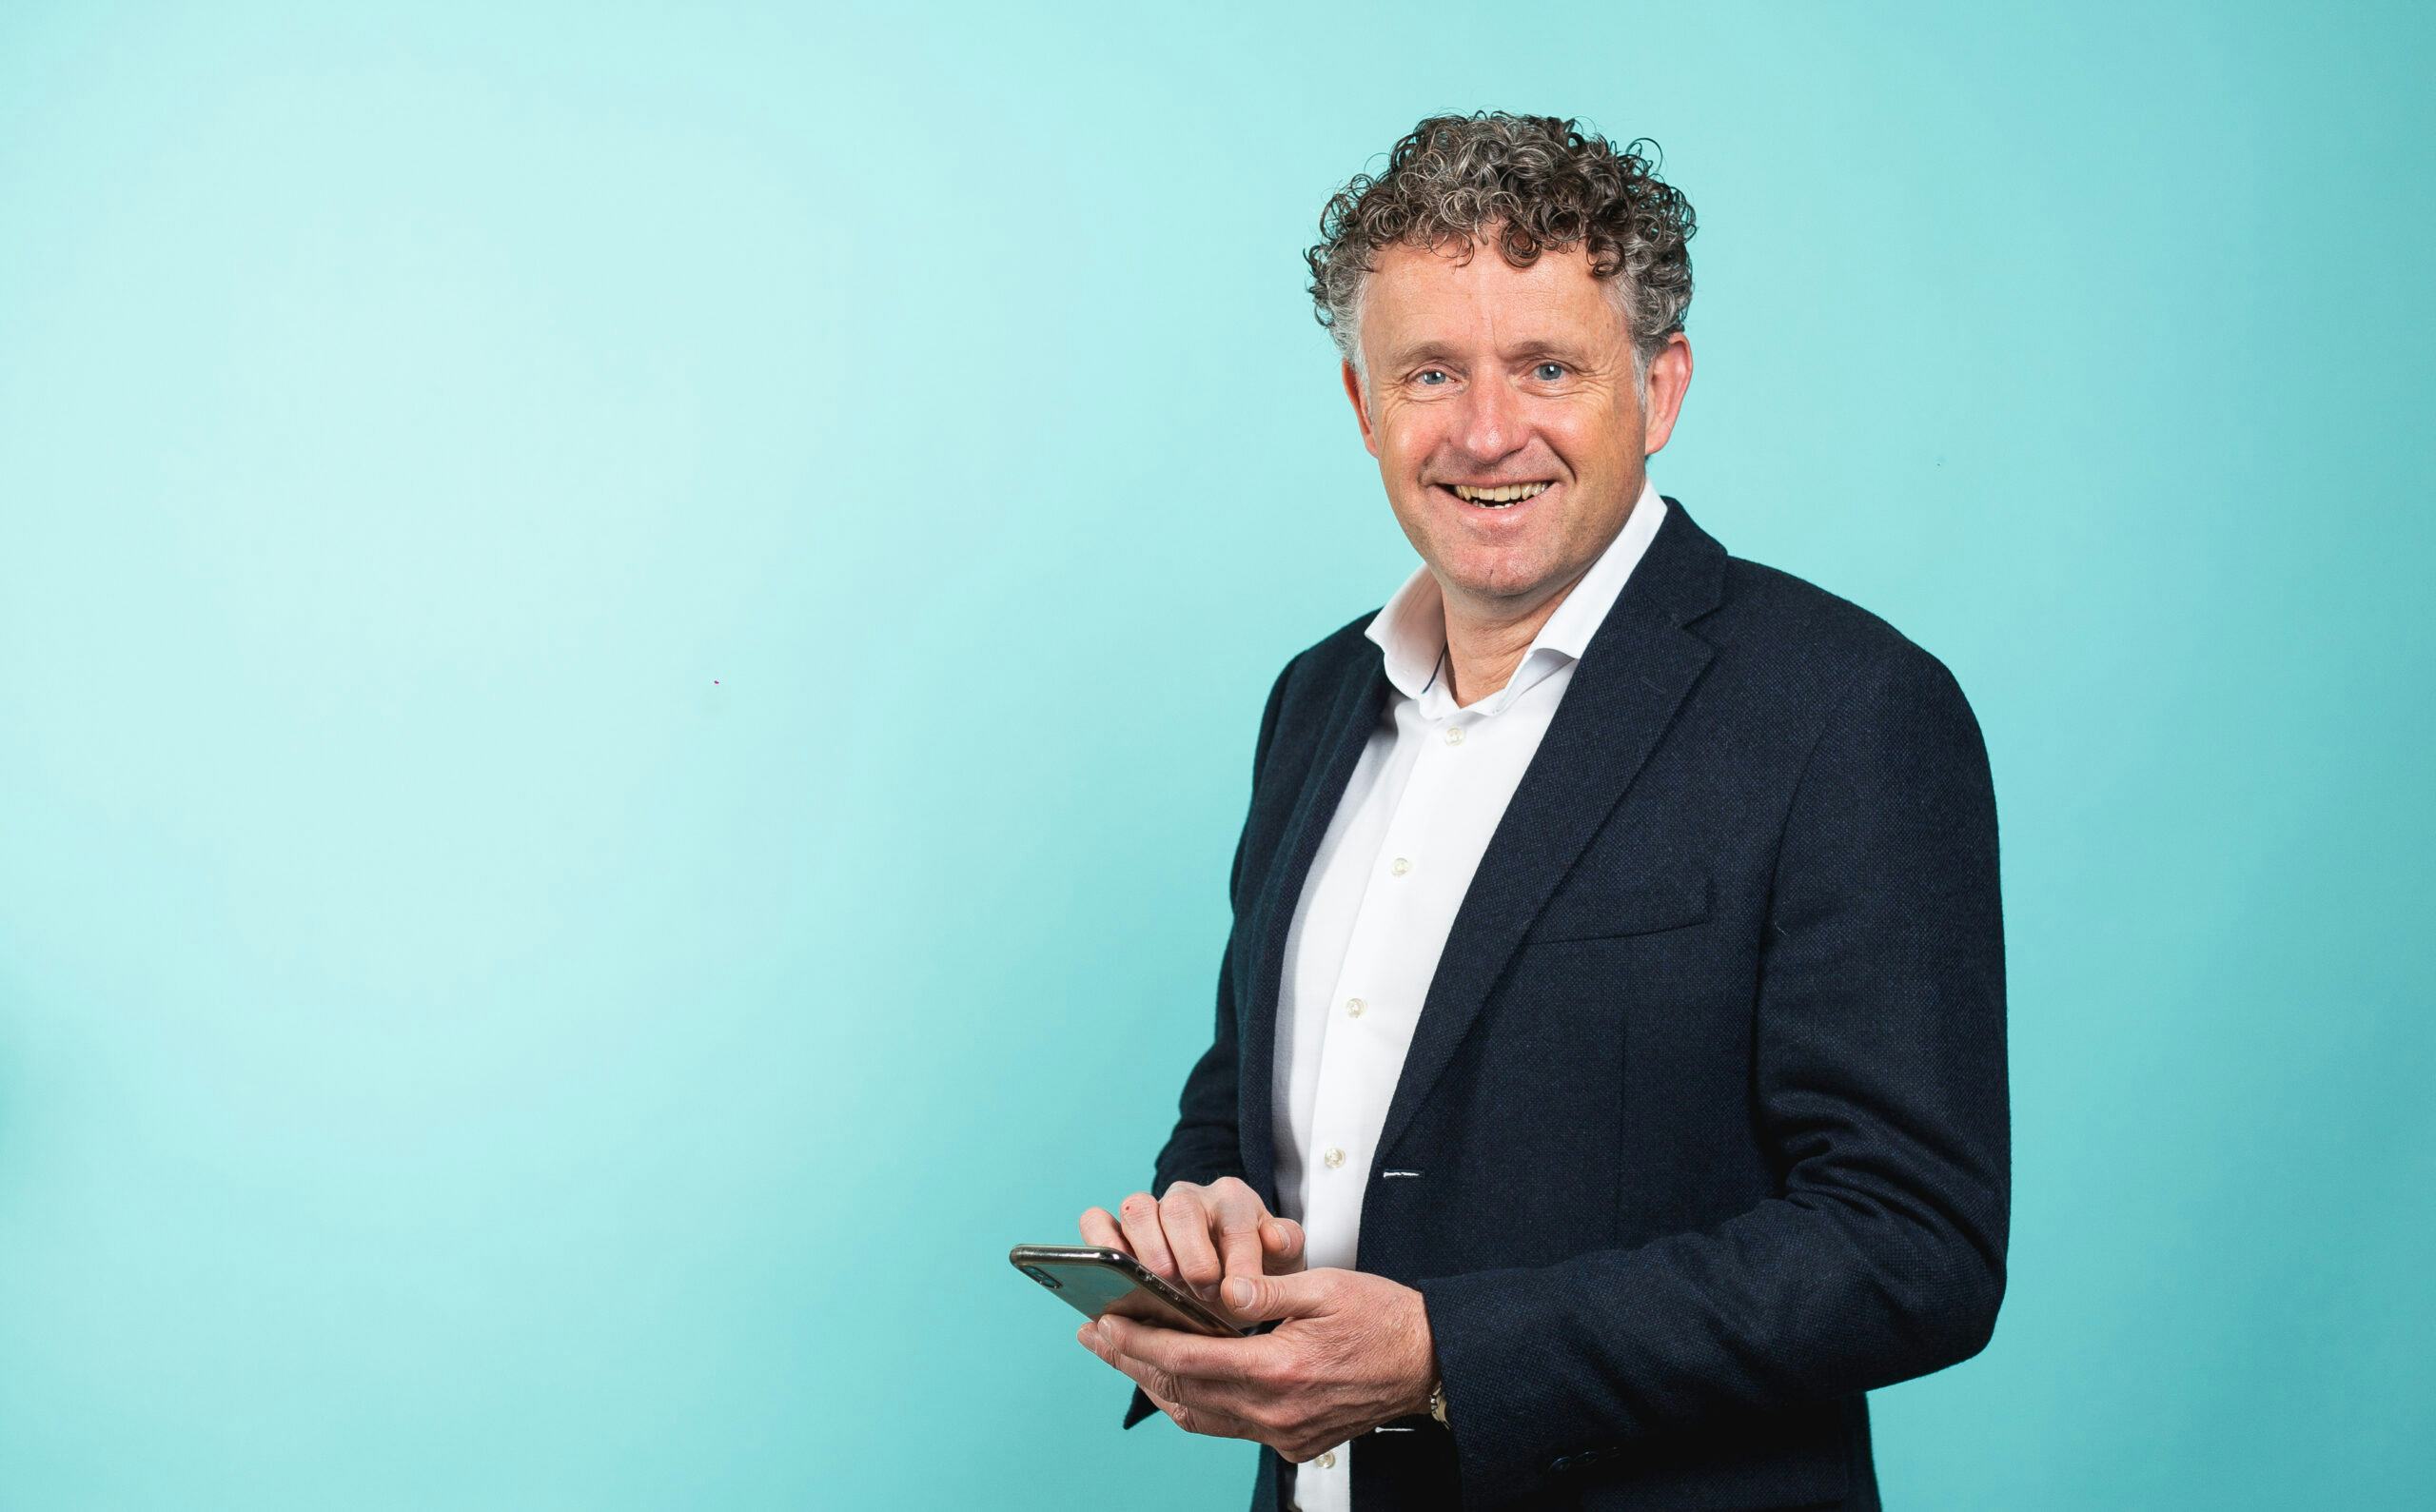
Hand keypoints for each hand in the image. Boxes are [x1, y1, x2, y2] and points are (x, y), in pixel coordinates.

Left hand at [1076, 1267, 1438, 1462]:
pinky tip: (1176, 1377)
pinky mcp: (1293, 1441)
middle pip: (1184, 1391)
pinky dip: (1194, 1401)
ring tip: (1122, 1354)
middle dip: (1133, 1362)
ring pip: (1200, 1415)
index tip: (1105, 1322)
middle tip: (1093, 1336)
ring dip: (1156, 1384)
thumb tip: (1223, 1287)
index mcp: (1283, 1370)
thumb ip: (1269, 1291)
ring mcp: (1284, 1433)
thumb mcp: (1328, 1288)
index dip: (1142, 1341)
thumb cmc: (1384, 1317)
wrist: (1433, 1364)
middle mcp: (1277, 1412)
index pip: (1192, 1358)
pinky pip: (1227, 1425)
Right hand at [1078, 1177, 1304, 1306]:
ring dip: (1146, 1250)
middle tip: (1200, 1291)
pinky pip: (1095, 1220)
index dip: (1236, 1257)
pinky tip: (1112, 1277)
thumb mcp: (1282, 1264)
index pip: (1234, 1218)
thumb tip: (1276, 1238)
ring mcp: (1150, 1211)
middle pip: (1180, 1207)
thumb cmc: (1254, 1274)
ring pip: (1136, 1208)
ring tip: (1160, 1285)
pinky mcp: (1116, 1230)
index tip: (1238, 1293)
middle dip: (1191, 1254)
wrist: (1228, 1286)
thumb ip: (1286, 1246)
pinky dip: (1098, 1242)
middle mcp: (1188, 1197)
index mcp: (1232, 1199)